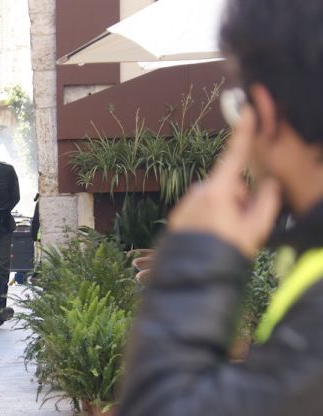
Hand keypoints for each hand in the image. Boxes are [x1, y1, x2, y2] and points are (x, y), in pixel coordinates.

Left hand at [167, 108, 280, 257]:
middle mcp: (198, 191)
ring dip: (225, 211)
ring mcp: (186, 203)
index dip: (242, 132)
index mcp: (218, 190)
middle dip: (239, 200)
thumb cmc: (225, 253)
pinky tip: (212, 238)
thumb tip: (268, 182)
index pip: (234, 156)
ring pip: (216, 199)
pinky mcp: (179, 214)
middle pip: (229, 186)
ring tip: (225, 236)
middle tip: (241, 226)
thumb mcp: (255, 229)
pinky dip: (211, 219)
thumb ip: (266, 201)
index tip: (246, 109)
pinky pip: (202, 210)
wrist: (191, 277)